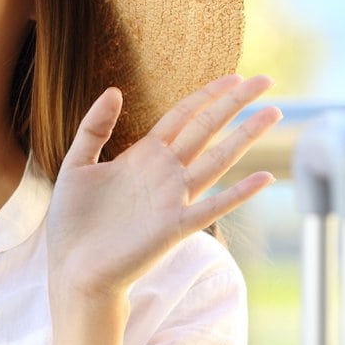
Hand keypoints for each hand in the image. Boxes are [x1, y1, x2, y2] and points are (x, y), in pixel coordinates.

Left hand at [46, 74, 280, 303]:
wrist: (71, 267)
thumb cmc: (72, 220)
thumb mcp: (76, 164)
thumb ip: (94, 127)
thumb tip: (114, 89)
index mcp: (143, 156)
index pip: (183, 116)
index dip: (208, 95)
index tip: (235, 76)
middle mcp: (165, 173)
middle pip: (207, 129)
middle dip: (236, 103)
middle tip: (267, 80)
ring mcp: (173, 199)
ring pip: (217, 160)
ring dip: (245, 136)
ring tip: (273, 114)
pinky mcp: (174, 227)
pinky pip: (213, 207)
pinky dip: (239, 194)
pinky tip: (264, 178)